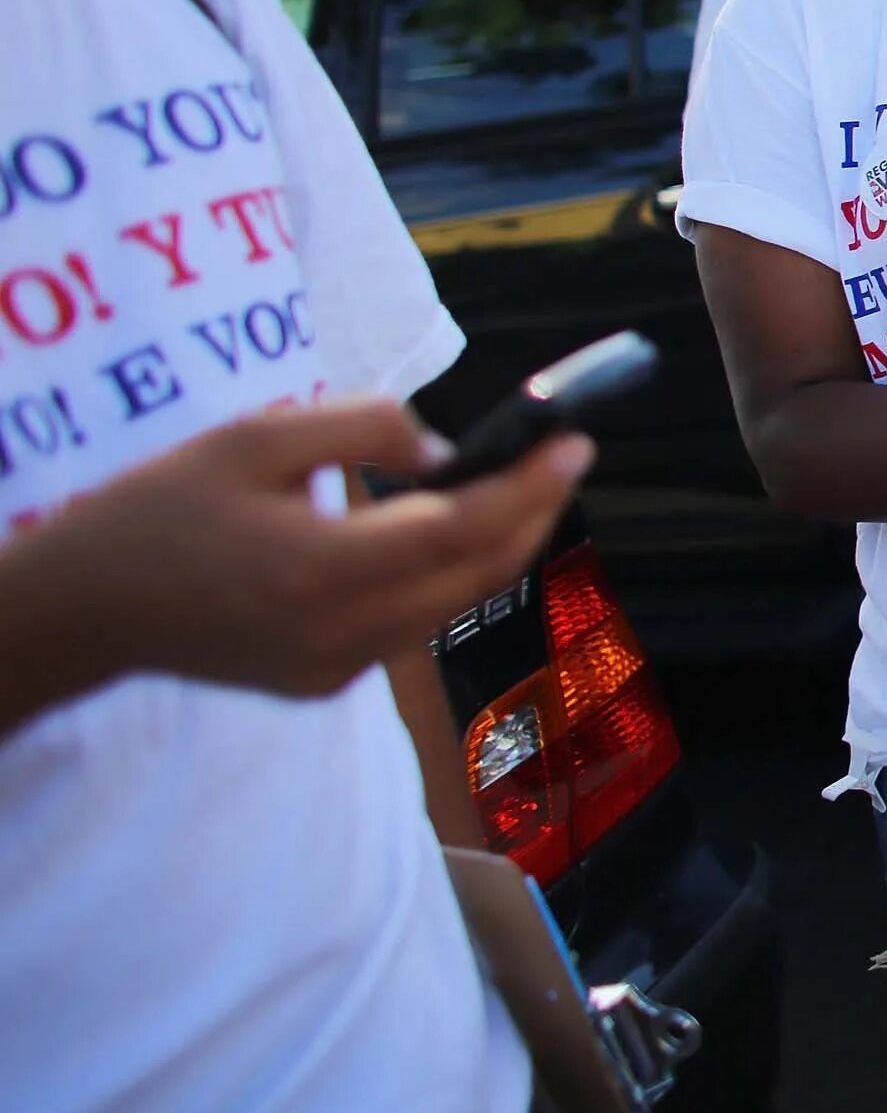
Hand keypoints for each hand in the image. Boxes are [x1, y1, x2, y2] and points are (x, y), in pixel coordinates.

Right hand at [8, 398, 589, 708]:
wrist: (85, 610)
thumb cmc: (162, 509)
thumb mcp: (254, 438)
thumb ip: (361, 430)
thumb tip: (445, 453)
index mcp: (322, 568)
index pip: (464, 529)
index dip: (532, 486)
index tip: (574, 442)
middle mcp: (341, 631)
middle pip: (479, 574)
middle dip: (535, 513)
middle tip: (564, 458)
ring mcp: (337, 668)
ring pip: (454, 605)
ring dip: (498, 546)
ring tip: (522, 486)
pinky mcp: (326, 683)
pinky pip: (411, 625)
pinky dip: (445, 577)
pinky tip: (450, 534)